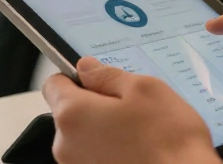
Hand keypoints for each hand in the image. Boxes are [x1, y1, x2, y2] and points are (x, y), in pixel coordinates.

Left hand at [43, 57, 220, 163]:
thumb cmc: (169, 141)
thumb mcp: (145, 89)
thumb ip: (108, 75)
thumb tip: (87, 68)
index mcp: (73, 115)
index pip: (54, 84)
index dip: (75, 77)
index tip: (97, 79)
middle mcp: (66, 146)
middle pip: (70, 113)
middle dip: (95, 106)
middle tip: (132, 107)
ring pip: (85, 137)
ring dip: (105, 131)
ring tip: (141, 133)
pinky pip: (96, 157)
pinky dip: (112, 152)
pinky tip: (139, 152)